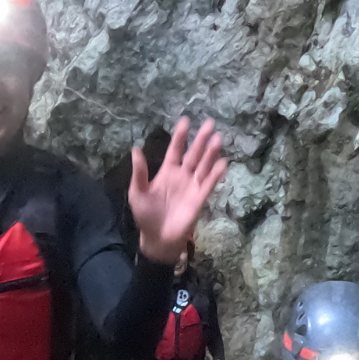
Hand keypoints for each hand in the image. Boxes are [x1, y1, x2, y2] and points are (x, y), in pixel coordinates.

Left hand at [130, 117, 227, 263]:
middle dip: (201, 140)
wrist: (157, 238)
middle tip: (209, 124)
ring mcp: (192, 186)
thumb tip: (136, 149)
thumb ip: (140, 172)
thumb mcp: (137, 193)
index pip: (175, 150)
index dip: (180, 136)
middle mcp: (182, 175)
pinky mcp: (200, 198)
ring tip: (218, 140)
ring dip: (211, 154)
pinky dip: (216, 174)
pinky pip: (209, 184)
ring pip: (204, 166)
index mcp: (167, 171)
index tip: (185, 121)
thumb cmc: (146, 215)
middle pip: (194, 154)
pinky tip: (222, 163)